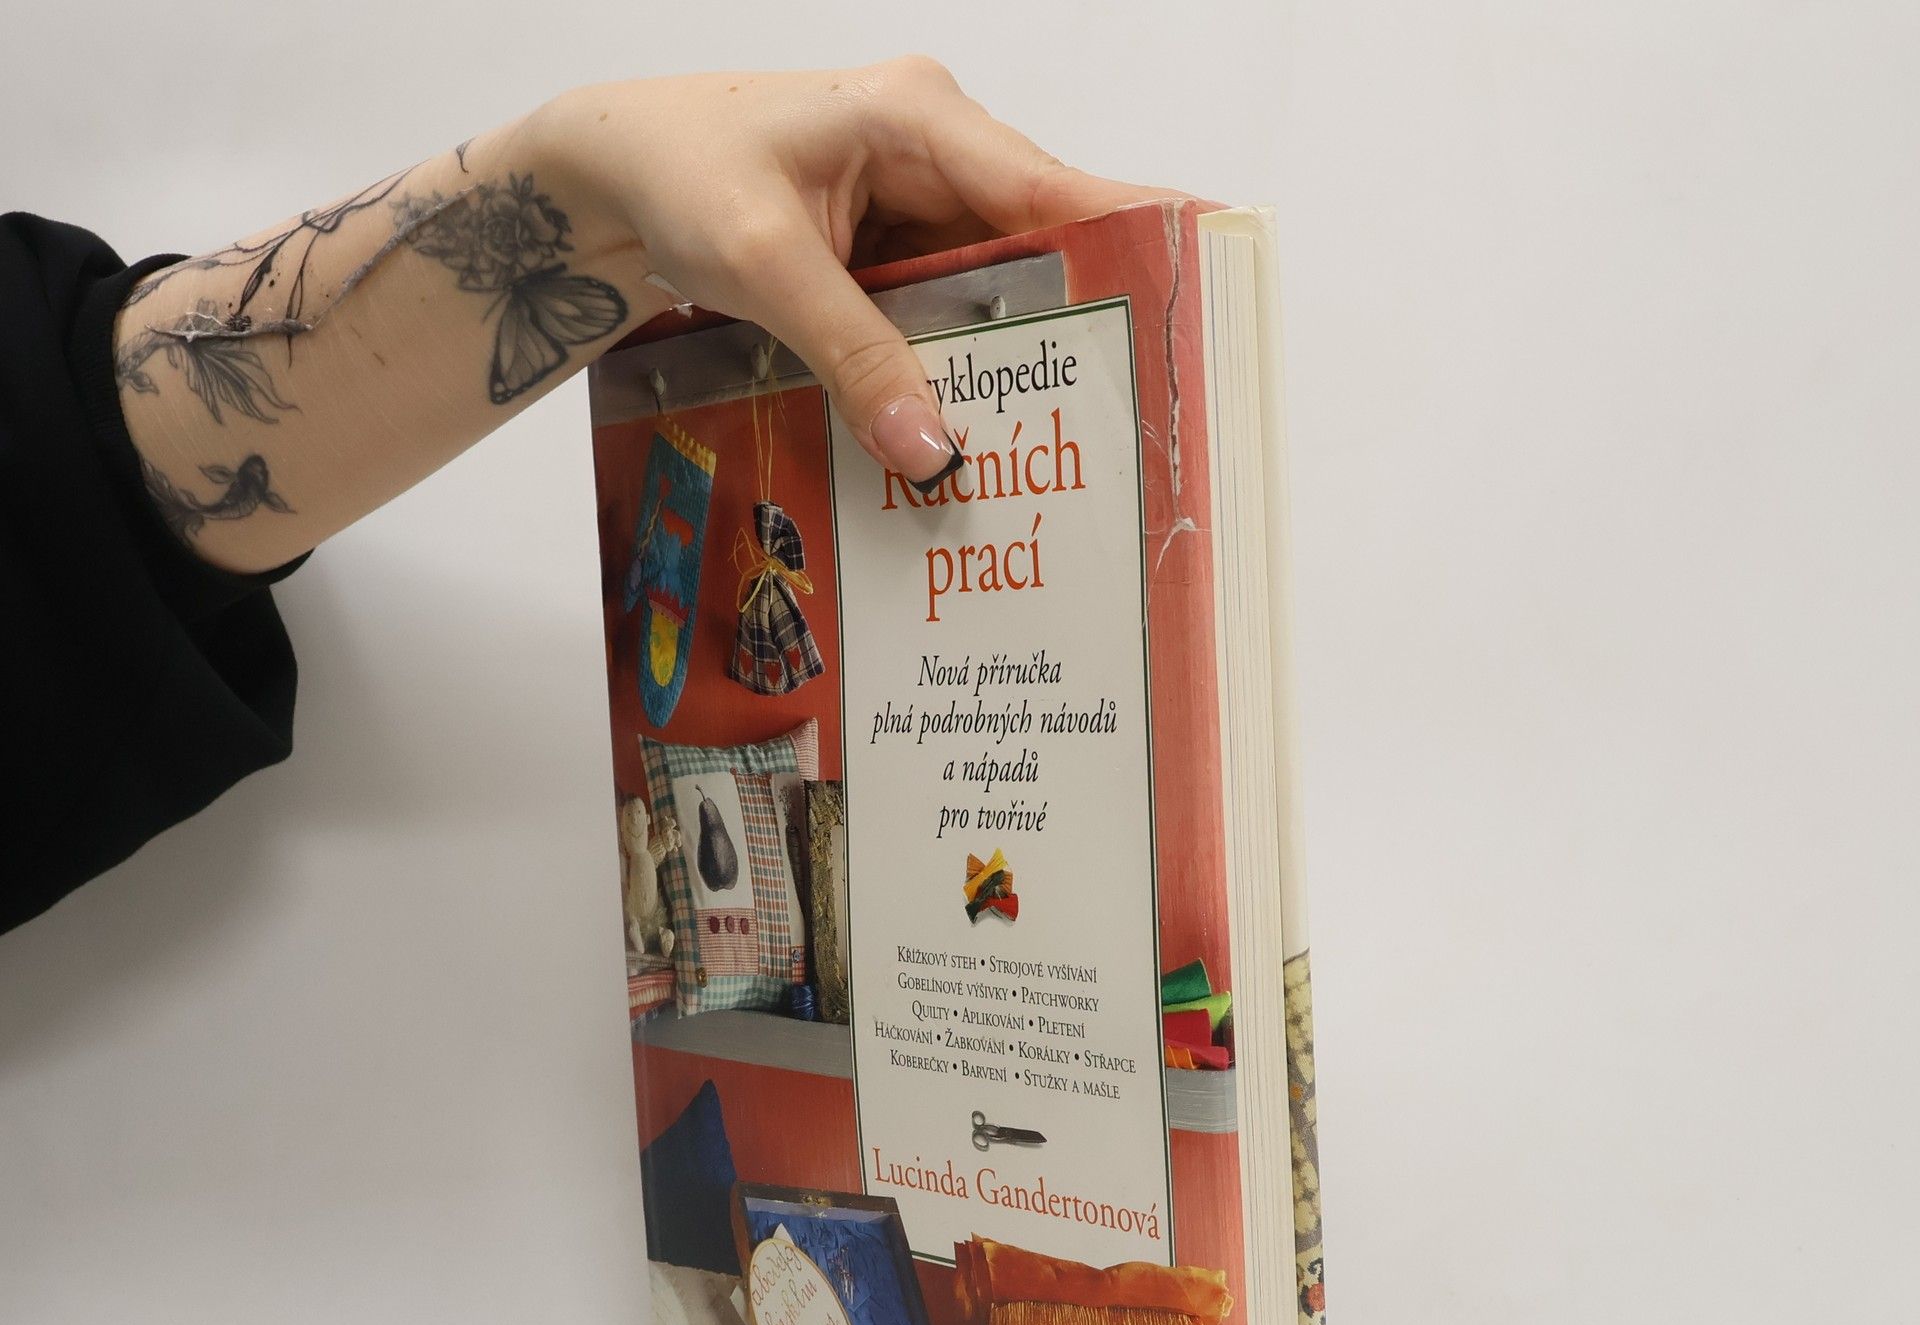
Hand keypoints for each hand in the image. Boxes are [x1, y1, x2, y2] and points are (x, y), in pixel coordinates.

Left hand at [534, 60, 1165, 481]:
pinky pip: (950, 309)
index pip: (1050, 188)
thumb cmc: (677, 176)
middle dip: (1076, 325)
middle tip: (1125, 409)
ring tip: (1063, 436)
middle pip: (1039, 245)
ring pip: (997, 288)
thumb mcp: (764, 266)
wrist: (609, 178)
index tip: (1195, 296)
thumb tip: (929, 448)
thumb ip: (850, 352)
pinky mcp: (893, 246)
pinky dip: (960, 363)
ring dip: (1016, 358)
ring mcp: (917, 199)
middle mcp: (936, 149)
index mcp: (918, 118)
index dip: (1129, 244)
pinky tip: (977, 420)